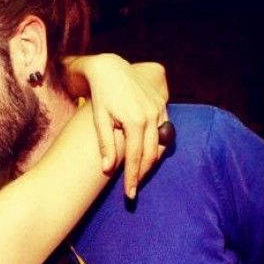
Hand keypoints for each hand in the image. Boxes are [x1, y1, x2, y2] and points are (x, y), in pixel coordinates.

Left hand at [64, 54, 168, 198]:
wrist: (110, 69)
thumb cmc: (101, 95)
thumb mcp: (99, 119)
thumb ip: (106, 144)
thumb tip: (107, 169)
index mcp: (135, 121)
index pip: (136, 157)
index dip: (133, 178)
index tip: (129, 194)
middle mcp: (151, 115)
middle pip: (151, 154)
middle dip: (143, 174)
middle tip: (133, 189)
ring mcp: (160, 108)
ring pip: (160, 144)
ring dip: (151, 161)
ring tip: (139, 174)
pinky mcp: (162, 103)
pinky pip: (164, 130)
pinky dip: (157, 144)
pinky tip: (147, 154)